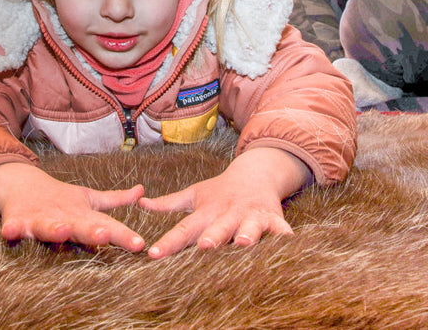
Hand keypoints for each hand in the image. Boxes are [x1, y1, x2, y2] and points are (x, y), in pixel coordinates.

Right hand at [0, 162, 145, 251]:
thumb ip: (115, 200)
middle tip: (104, 235)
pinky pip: (13, 227)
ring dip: (53, 229)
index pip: (108, 226)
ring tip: (61, 231)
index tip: (140, 244)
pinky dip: (11, 229)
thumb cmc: (60, 200)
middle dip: (92, 231)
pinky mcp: (17, 220)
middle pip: (79, 226)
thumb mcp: (89, 199)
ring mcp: (40, 219)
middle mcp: (64, 217)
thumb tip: (142, 192)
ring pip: (47, 227)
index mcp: (83, 216)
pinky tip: (10, 232)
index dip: (124, 235)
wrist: (20, 184)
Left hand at [138, 147, 309, 258]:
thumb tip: (140, 204)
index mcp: (206, 212)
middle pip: (218, 228)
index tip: (153, 255)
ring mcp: (250, 216)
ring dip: (246, 234)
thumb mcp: (194, 194)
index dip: (168, 242)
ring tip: (243, 243)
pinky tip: (287, 245)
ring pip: (248, 227)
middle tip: (204, 247)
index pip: (183, 228)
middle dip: (212, 237)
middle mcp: (228, 214)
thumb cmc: (220, 191)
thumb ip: (168, 203)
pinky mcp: (272, 219)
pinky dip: (284, 237)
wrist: (255, 173)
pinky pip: (280, 229)